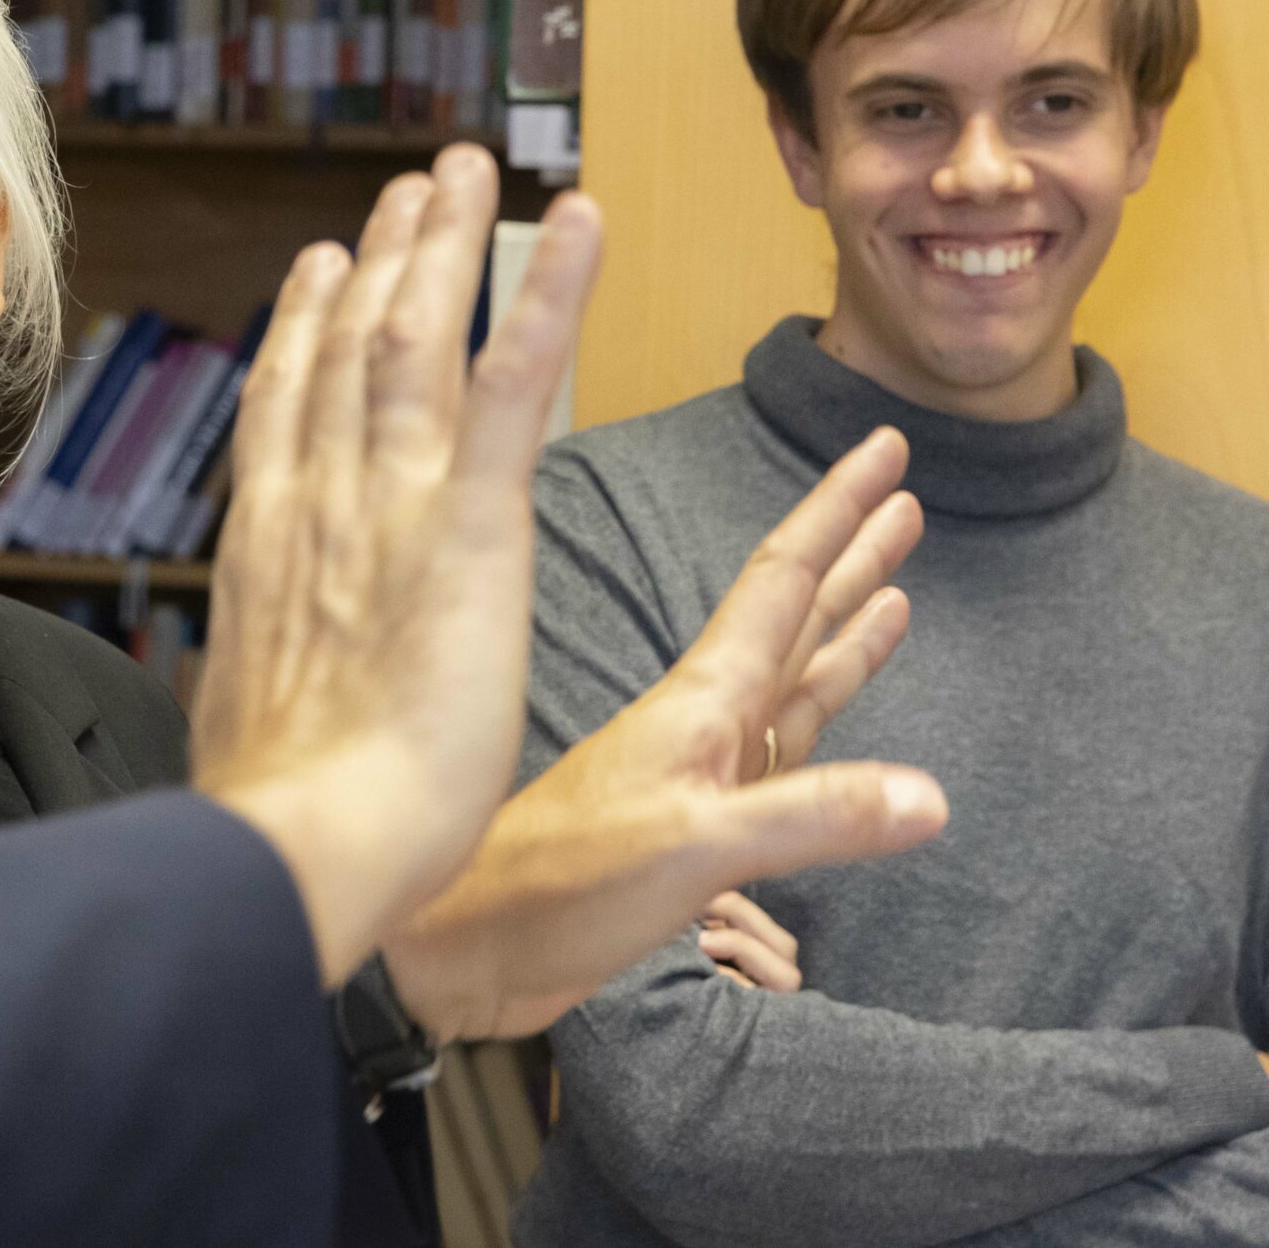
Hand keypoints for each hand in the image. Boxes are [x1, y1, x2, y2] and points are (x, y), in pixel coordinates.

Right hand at [194, 147, 597, 982]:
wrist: (302, 840)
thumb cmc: (283, 824)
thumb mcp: (248, 726)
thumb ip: (260, 676)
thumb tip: (240, 691)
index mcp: (267, 549)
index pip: (285, 410)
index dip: (301, 329)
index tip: (318, 267)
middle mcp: (316, 500)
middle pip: (347, 349)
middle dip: (381, 261)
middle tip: (411, 189)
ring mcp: (388, 499)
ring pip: (416, 337)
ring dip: (446, 245)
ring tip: (470, 173)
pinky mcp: (470, 521)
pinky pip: (516, 382)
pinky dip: (548, 292)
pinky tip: (580, 220)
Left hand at [383, 425, 948, 1038]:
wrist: (463, 946)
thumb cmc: (551, 884)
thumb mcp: (689, 846)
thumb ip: (809, 818)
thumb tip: (930, 796)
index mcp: (700, 701)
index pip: (782, 578)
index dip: (835, 511)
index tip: (883, 447)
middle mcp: (703, 721)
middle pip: (791, 614)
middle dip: (850, 553)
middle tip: (905, 493)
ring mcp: (697, 770)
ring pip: (789, 679)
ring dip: (841, 628)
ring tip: (898, 582)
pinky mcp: (692, 823)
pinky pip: (778, 754)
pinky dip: (817, 721)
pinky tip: (838, 710)